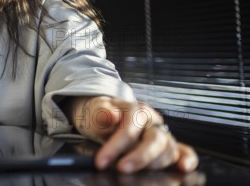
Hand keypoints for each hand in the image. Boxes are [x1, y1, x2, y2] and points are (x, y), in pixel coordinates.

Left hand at [66, 96, 198, 172]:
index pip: (131, 128)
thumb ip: (101, 113)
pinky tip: (183, 168)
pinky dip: (188, 159)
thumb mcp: (94, 111)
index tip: (101, 161)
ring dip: (153, 164)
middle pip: (155, 140)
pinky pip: (185, 151)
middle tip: (121, 168)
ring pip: (168, 150)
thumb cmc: (100, 114)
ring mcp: (162, 134)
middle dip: (139, 157)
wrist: (103, 115)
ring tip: (134, 172)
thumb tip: (110, 114)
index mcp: (137, 110)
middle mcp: (154, 122)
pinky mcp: (168, 147)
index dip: (116, 146)